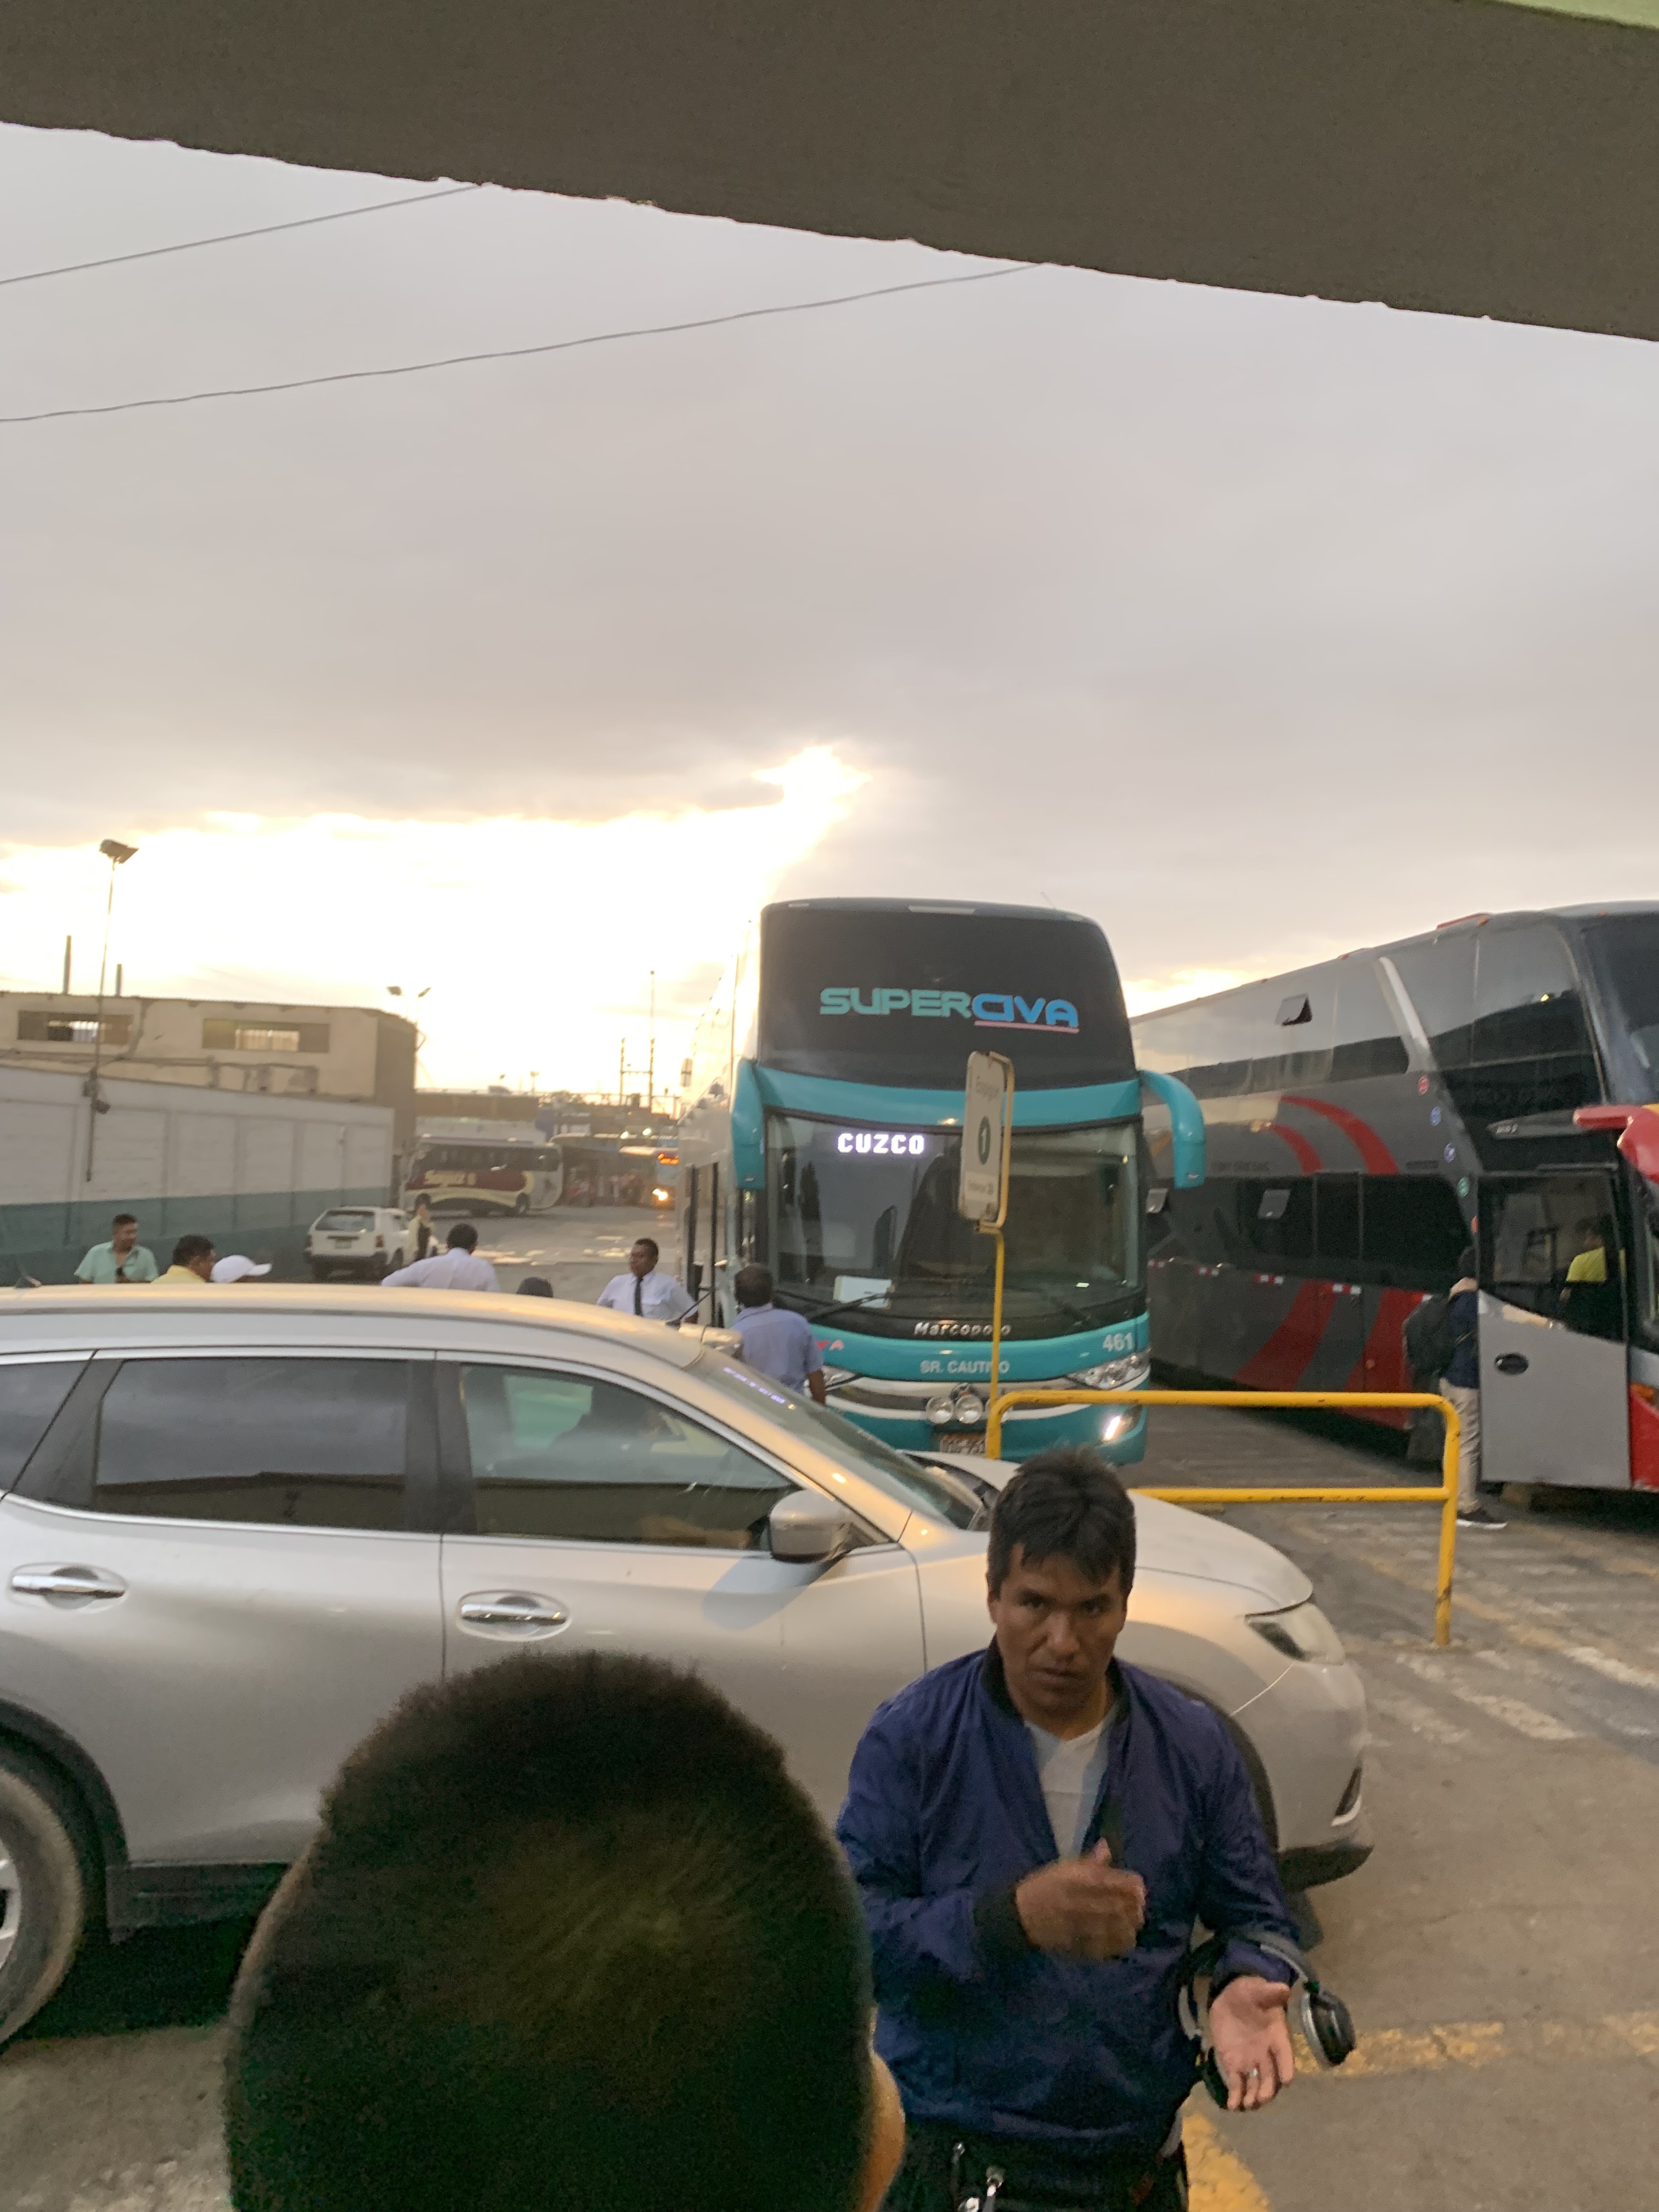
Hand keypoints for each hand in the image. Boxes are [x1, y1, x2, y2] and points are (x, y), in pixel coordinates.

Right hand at [1013, 1842, 1145, 1959]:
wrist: (1021, 1916)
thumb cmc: (1043, 1886)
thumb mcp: (1064, 1867)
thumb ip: (1090, 1861)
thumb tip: (1107, 1847)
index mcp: (1084, 1878)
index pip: (1125, 1884)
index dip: (1136, 1887)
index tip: (1137, 1890)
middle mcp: (1088, 1901)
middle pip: (1128, 1907)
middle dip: (1136, 1908)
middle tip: (1137, 1908)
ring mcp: (1086, 1927)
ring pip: (1124, 1930)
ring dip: (1130, 1926)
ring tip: (1129, 1924)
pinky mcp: (1082, 1946)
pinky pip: (1111, 1949)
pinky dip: (1119, 1944)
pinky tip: (1118, 1939)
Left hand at [1209, 1975, 1294, 2110]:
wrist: (1230, 1999)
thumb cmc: (1248, 1993)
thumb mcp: (1257, 1990)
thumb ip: (1269, 1992)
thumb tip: (1284, 1988)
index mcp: (1277, 2036)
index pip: (1285, 2054)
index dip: (1286, 2066)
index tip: (1287, 2080)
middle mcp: (1267, 2054)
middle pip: (1271, 2076)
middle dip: (1268, 2088)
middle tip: (1263, 2098)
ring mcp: (1250, 2061)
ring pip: (1255, 2084)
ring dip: (1253, 2096)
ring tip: (1248, 2104)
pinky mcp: (1234, 2065)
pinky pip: (1236, 2083)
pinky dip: (1235, 2095)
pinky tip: (1232, 2106)